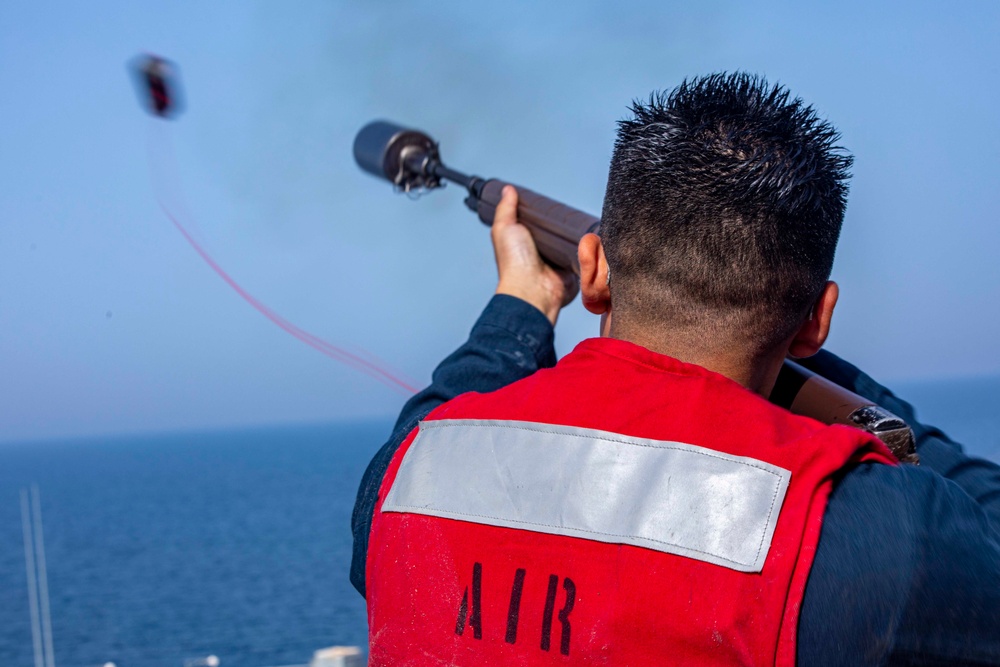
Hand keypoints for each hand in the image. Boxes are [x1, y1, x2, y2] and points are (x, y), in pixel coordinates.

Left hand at [492, 186, 579, 324]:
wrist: (533, 289)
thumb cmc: (514, 261)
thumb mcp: (505, 228)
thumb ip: (505, 209)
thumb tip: (507, 189)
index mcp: (526, 244)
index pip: (537, 226)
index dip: (543, 215)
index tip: (552, 203)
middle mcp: (542, 254)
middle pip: (556, 233)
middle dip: (563, 224)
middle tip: (571, 210)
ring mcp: (559, 262)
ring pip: (572, 243)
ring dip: (578, 235)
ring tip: (585, 219)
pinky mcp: (574, 270)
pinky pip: (585, 256)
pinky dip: (589, 248)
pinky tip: (594, 236)